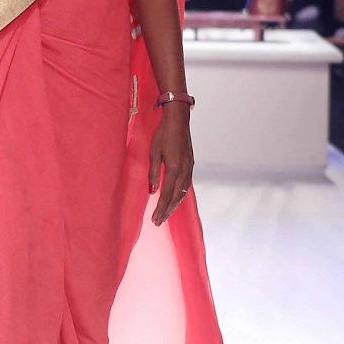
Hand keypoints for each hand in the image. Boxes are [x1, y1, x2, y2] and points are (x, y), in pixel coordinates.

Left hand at [149, 106, 193, 223]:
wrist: (179, 121)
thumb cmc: (163, 135)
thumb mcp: (154, 153)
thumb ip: (153, 173)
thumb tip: (152, 191)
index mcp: (174, 168)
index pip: (167, 194)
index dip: (161, 208)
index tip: (154, 220)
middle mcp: (185, 171)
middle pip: (176, 197)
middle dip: (167, 211)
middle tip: (158, 222)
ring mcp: (189, 168)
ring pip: (182, 193)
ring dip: (174, 205)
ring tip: (165, 214)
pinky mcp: (191, 165)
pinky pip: (186, 185)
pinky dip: (180, 195)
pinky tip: (175, 199)